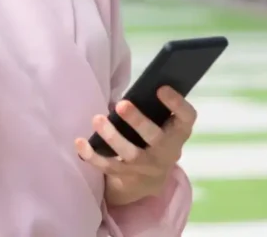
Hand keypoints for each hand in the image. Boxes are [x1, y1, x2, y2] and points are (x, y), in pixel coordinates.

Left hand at [74, 86, 196, 205]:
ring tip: (97, 119)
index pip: (186, 117)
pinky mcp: (127, 176)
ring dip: (113, 137)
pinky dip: (92, 155)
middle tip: (121, 104)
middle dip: (138, 121)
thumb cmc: (153, 137)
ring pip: (131, 154)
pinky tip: (80, 142)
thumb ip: (152, 108)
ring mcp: (147, 166)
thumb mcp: (161, 124)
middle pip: (155, 137)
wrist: (149, 179)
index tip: (161, 88)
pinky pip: (108, 167)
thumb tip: (130, 88)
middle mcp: (167, 151)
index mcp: (178, 132)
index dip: (177, 103)